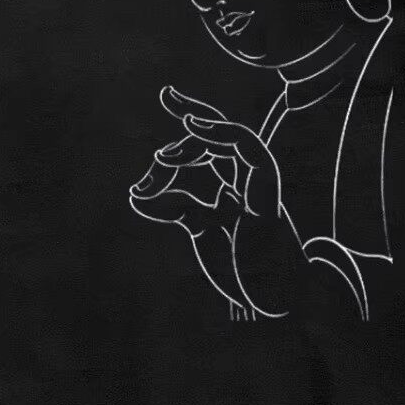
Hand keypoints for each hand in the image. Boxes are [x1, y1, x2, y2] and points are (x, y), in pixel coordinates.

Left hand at [129, 86, 291, 316]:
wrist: (269, 292)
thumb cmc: (240, 264)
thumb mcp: (197, 227)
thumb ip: (172, 207)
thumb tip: (136, 194)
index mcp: (232, 182)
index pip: (209, 143)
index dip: (185, 128)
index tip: (158, 125)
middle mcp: (245, 174)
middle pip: (217, 130)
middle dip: (189, 113)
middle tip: (159, 137)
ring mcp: (257, 177)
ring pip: (228, 135)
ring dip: (194, 140)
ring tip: (163, 159)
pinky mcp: (265, 184)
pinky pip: (246, 145)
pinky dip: (220, 132)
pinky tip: (192, 126)